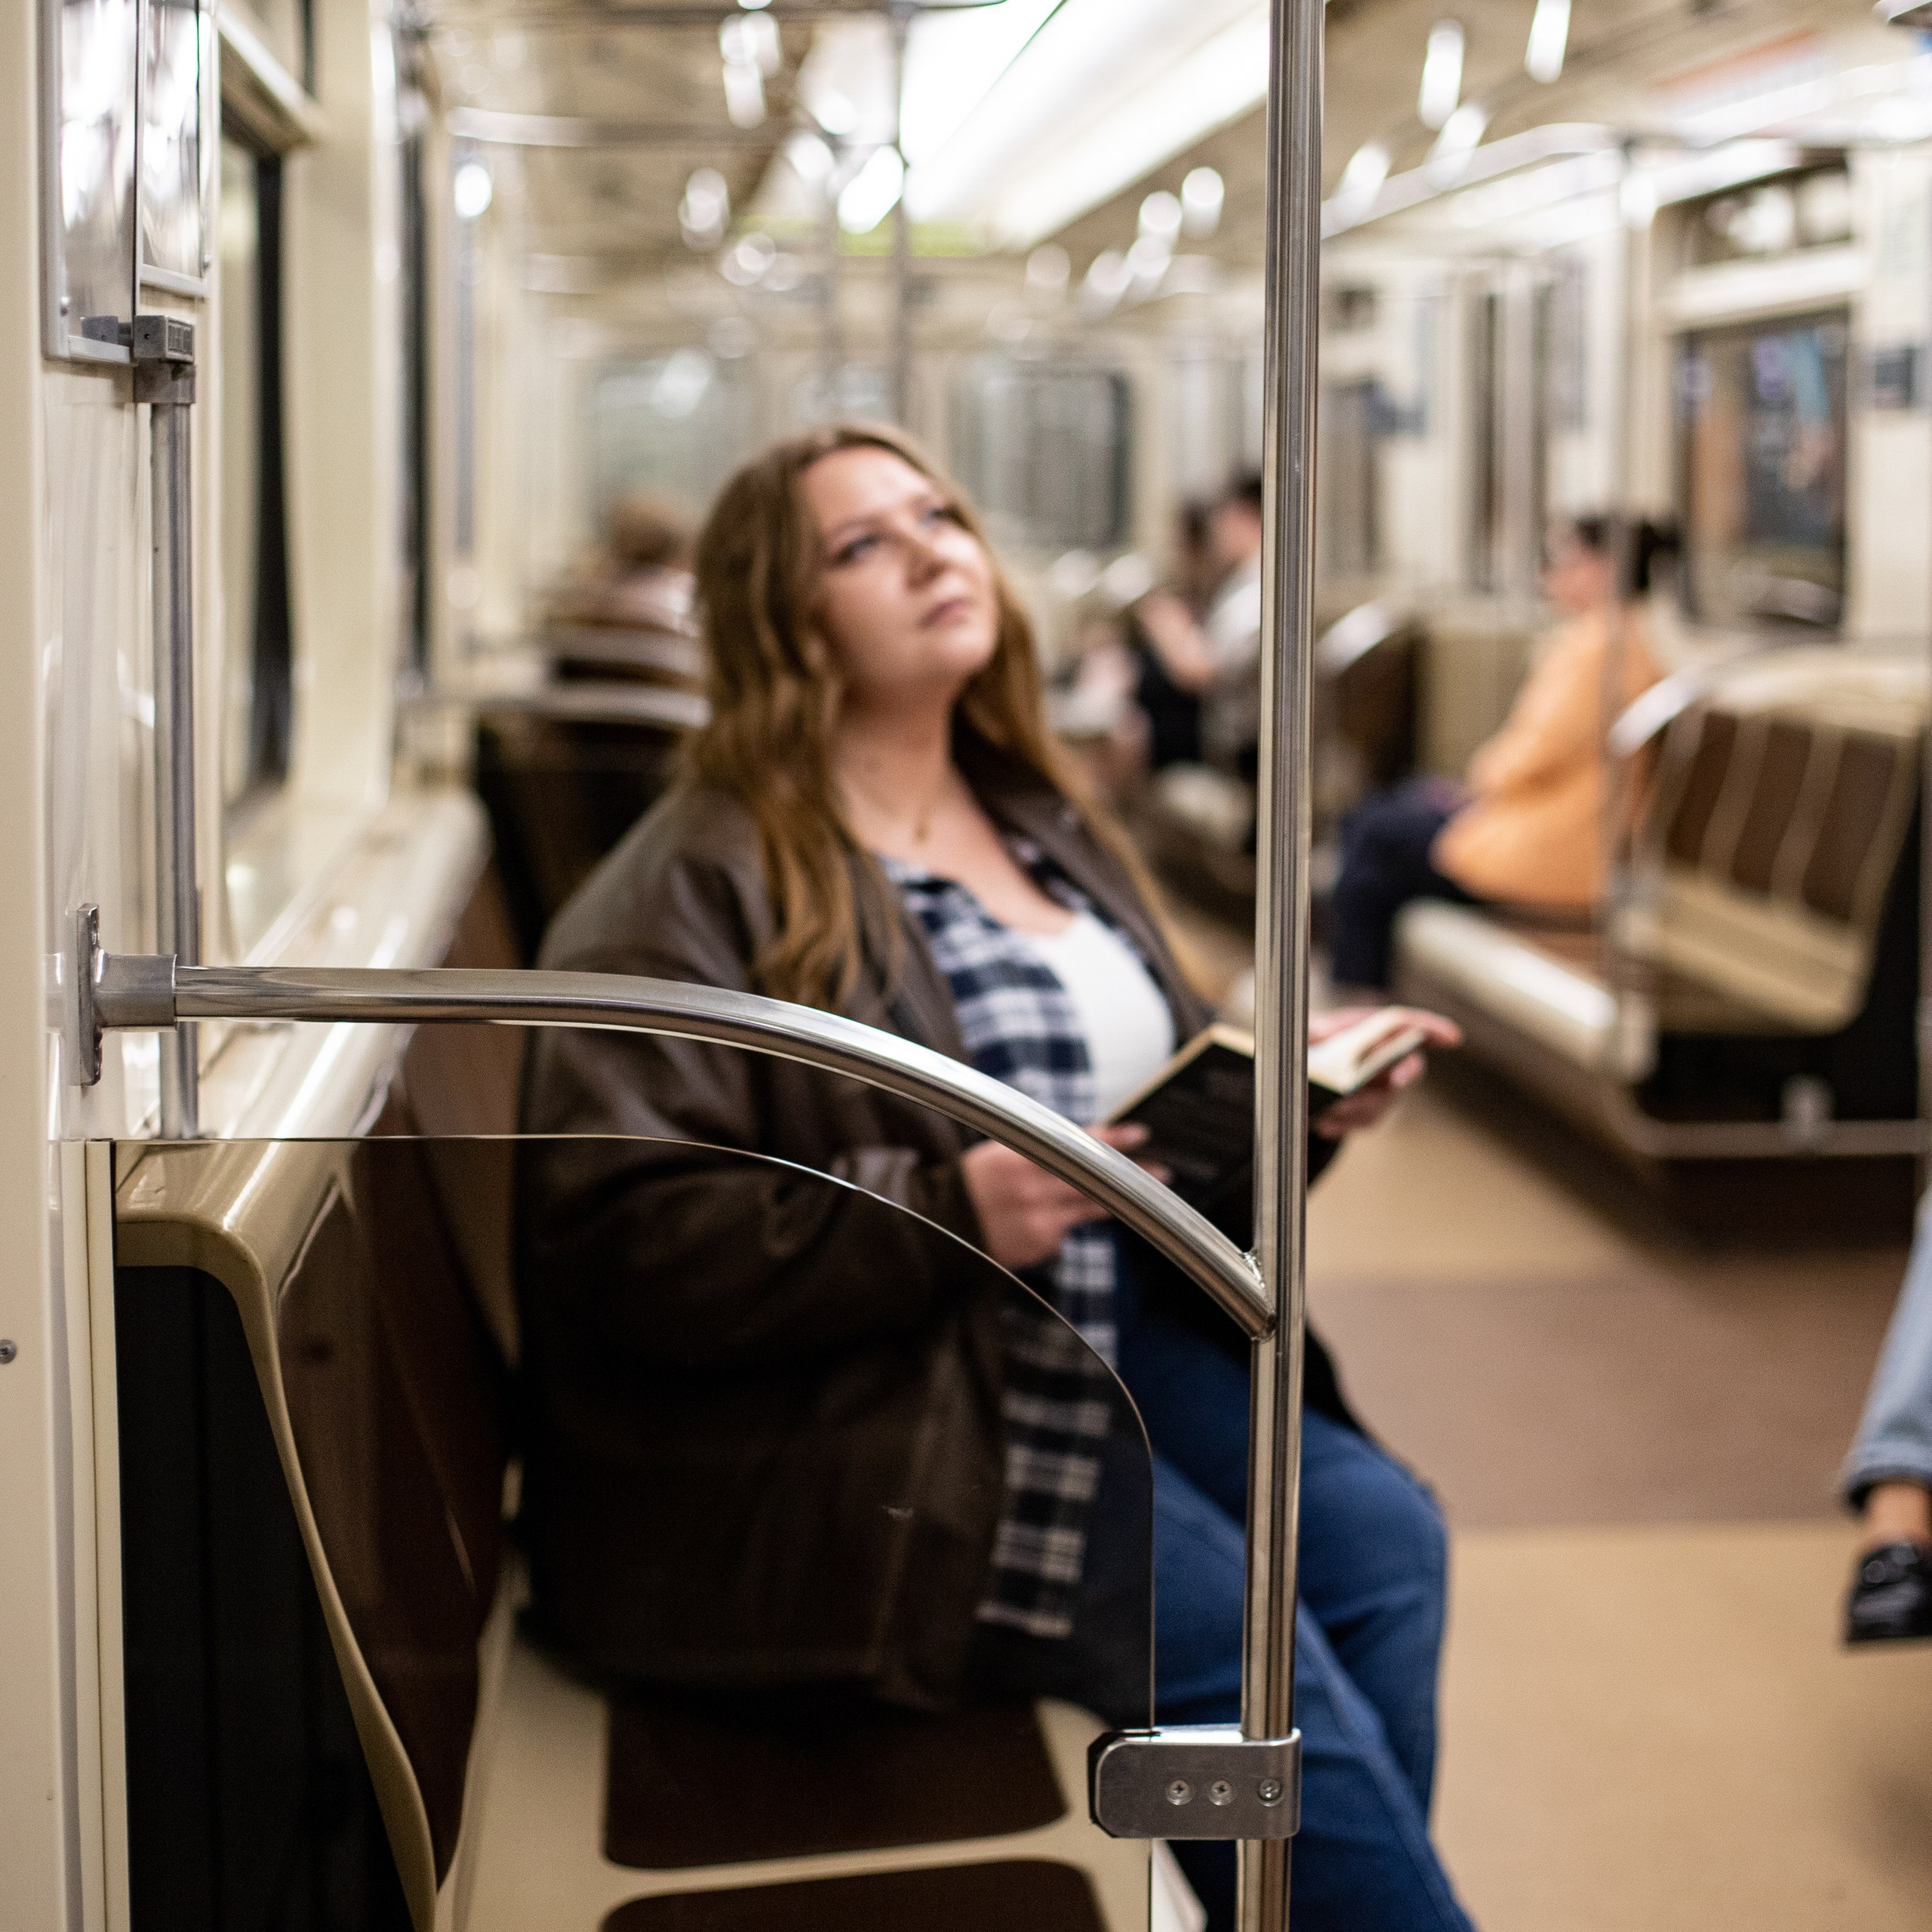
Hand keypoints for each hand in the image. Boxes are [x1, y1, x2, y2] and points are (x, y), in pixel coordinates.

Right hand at [960, 1124, 1164, 1271]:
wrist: (941, 1225)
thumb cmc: (975, 1180)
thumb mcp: (1003, 1151)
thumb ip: (1040, 1148)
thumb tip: (1084, 1143)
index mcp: (1021, 1156)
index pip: (1076, 1144)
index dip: (1110, 1139)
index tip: (1139, 1133)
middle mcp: (1032, 1188)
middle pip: (1093, 1180)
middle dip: (1131, 1176)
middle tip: (1163, 1172)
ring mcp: (1038, 1219)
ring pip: (1087, 1208)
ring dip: (1110, 1200)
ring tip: (1138, 1195)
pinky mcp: (1039, 1244)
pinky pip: (1064, 1231)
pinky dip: (1062, 1223)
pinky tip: (1040, 1219)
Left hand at [1310, 1006, 1460, 1139]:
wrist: (1293, 1074)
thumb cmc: (1304, 1045)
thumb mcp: (1300, 1033)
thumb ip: (1311, 1031)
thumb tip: (1319, 1033)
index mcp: (1370, 1029)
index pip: (1407, 1025)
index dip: (1433, 1029)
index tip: (1453, 1038)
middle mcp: (1382, 1057)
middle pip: (1406, 1068)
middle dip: (1403, 1075)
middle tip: (1395, 1080)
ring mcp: (1379, 1087)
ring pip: (1383, 1102)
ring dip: (1358, 1108)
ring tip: (1328, 1111)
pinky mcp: (1368, 1111)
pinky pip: (1365, 1121)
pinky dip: (1344, 1123)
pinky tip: (1322, 1124)